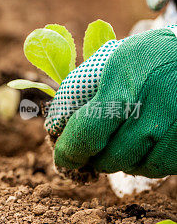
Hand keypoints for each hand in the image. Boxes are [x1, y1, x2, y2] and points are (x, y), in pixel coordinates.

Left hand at [44, 27, 176, 176]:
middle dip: (97, 157)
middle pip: (109, 158)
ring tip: (126, 139)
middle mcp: (150, 111)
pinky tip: (150, 142)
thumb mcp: (118, 57)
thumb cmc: (154, 55)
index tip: (64, 158)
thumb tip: (58, 123)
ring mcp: (174, 130)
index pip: (86, 135)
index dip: (70, 153)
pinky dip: (149, 160)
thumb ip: (86, 87)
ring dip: (124, 160)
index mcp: (123, 85)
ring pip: (134, 167)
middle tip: (97, 147)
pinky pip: (159, 168)